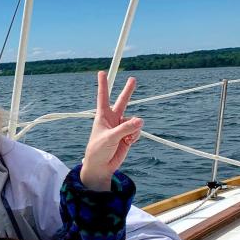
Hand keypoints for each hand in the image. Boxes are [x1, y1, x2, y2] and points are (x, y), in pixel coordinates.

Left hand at [80, 71, 142, 190]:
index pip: (103, 97)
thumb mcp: (110, 138)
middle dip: (128, 91)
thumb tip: (141, 120)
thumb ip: (125, 129)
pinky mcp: (128, 136)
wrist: (101, 166)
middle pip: (122, 102)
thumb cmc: (98, 150)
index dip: (103, 84)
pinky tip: (128, 142)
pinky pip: (137, 130)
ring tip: (126, 139)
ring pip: (134, 121)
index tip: (101, 72)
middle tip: (133, 79)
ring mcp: (121, 127)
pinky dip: (135, 136)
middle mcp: (112, 119)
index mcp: (102, 116)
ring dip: (133, 129)